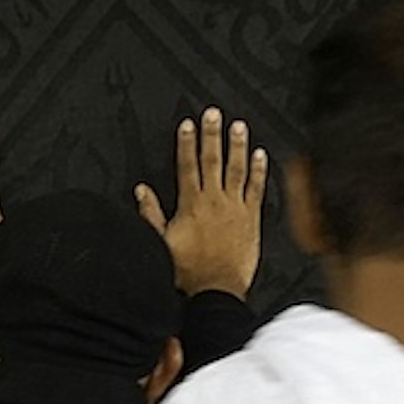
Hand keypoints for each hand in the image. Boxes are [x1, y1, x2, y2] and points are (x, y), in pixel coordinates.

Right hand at [135, 107, 268, 297]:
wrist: (217, 289)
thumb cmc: (190, 271)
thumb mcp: (161, 242)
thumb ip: (152, 214)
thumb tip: (142, 192)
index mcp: (192, 204)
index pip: (187, 166)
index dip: (187, 143)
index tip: (188, 125)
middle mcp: (214, 201)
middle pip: (212, 160)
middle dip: (212, 135)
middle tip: (214, 114)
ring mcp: (235, 208)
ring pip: (236, 169)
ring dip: (237, 146)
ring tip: (239, 126)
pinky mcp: (252, 218)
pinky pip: (257, 189)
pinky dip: (259, 171)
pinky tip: (260, 155)